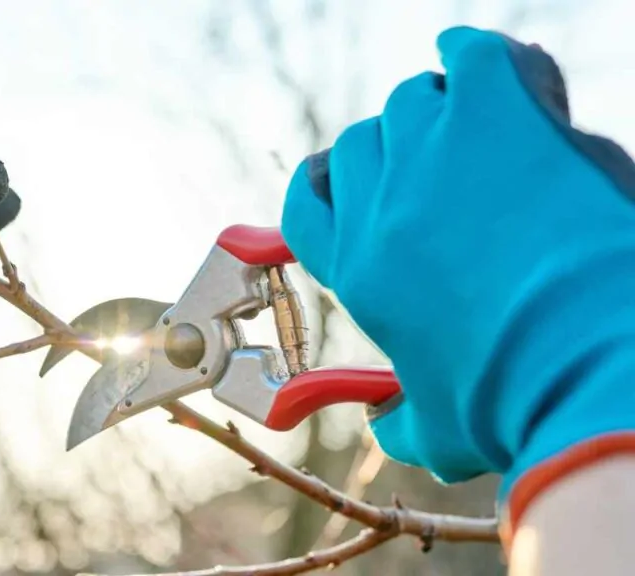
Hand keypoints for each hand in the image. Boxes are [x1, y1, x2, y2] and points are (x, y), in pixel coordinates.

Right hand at [281, 27, 634, 525]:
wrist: (586, 366)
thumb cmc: (513, 404)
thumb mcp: (442, 431)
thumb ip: (402, 424)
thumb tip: (385, 428)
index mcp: (358, 273)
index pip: (306, 204)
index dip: (325, 188)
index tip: (348, 185)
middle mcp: (381, 206)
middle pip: (359, 146)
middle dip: (391, 155)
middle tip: (436, 171)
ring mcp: (433, 154)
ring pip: (411, 101)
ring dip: (438, 114)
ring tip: (478, 135)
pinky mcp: (496, 114)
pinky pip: (469, 55)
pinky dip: (472, 53)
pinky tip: (483, 62)